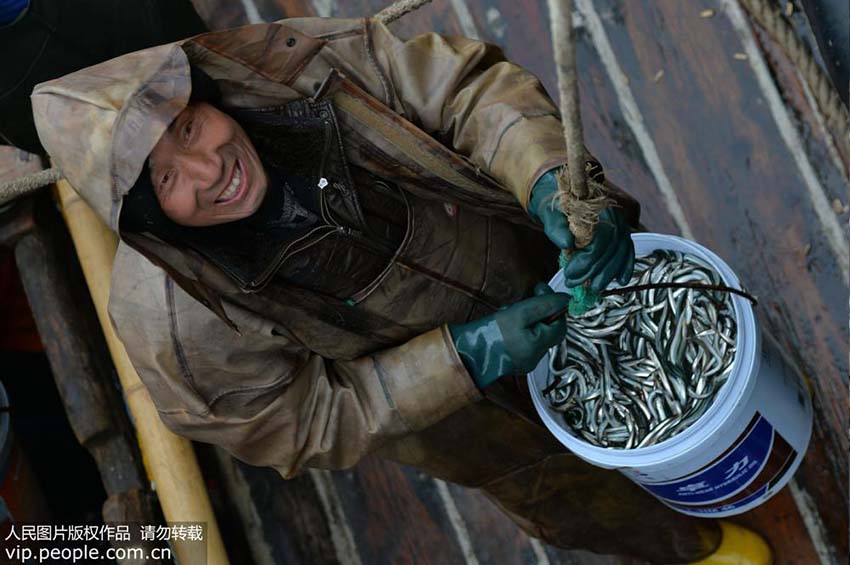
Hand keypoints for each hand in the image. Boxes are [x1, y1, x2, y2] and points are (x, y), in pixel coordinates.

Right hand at [448, 283, 569, 388]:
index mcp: (540, 346)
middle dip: (538, 313)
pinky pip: (524, 343)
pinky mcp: (513, 362)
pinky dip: (520, 331)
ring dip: (528, 321)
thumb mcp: (520, 312)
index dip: (553, 306)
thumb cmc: (492, 333)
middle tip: (521, 303)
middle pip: (548, 330)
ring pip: (535, 336)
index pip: (560, 324)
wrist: (467, 353)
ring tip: (509, 313)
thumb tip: (566, 299)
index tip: (539, 291)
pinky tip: (505, 326)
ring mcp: (524, 362)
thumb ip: (545, 304)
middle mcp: (536, 358)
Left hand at [529, 170, 634, 290]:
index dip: (586, 261)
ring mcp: (620, 223)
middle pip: (610, 249)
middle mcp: (614, 215)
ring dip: (608, 274)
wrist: (564, 194)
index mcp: (597, 209)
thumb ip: (557, 227)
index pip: (599, 240)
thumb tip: (566, 244)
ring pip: (621, 252)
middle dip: (593, 271)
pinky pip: (628, 250)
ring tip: (593, 288)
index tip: (569, 274)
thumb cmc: (557, 206)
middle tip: (575, 284)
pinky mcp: (621, 231)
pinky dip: (626, 266)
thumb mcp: (550, 214)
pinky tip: (621, 280)